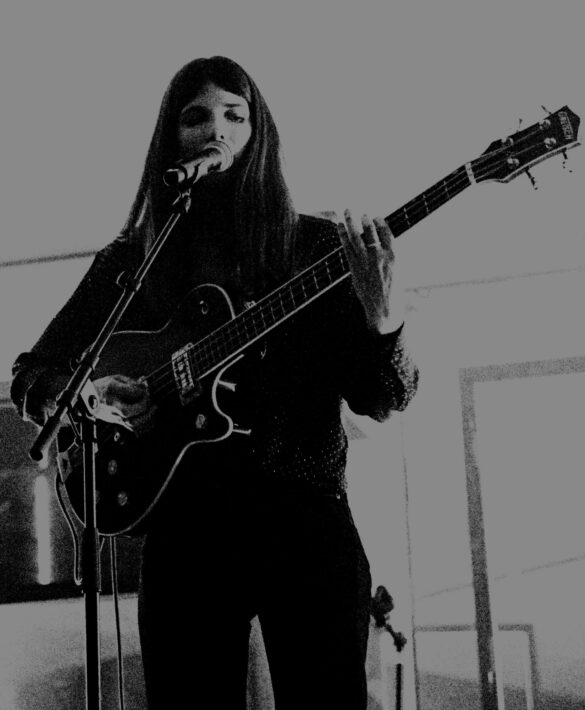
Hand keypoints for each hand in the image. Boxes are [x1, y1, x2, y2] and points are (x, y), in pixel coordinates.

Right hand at [93, 374, 155, 433]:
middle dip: (144, 405)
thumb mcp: (115, 378)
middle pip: (128, 410)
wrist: (85, 400)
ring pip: (130, 422)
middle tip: (149, 399)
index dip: (143, 391)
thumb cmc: (101, 387)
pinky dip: (142, 424)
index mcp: (110, 389)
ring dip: (145, 417)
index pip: (131, 392)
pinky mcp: (115, 422)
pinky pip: (131, 427)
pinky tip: (148, 418)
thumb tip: (144, 384)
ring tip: (152, 409)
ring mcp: (112, 415)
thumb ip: (130, 382)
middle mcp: (110, 404)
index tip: (147, 389)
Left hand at [337, 209, 404, 333]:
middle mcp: (379, 257)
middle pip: (370, 233)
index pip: (387, 234)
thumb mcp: (402, 275)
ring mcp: (365, 262)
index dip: (380, 223)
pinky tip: (339, 226)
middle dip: (364, 220)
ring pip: (356, 237)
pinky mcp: (354, 268)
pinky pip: (347, 248)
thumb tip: (394, 255)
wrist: (383, 311)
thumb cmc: (394, 295)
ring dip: (350, 222)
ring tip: (347, 211)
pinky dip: (342, 235)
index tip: (376, 216)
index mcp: (394, 257)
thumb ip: (394, 260)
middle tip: (361, 212)